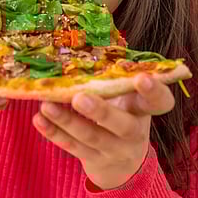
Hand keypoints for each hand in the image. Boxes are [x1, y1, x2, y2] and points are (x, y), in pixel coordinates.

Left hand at [32, 74, 174, 190]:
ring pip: (91, 138)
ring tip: (46, 105)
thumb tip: (95, 33)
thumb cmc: (123, 115)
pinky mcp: (91, 159)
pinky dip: (54, 133)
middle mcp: (132, 133)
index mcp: (143, 110)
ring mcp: (112, 150)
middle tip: (80, 98)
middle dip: (101, 112)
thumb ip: (117, 76)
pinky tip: (38, 119)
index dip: (154, 92)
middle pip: (122, 125)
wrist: (122, 164)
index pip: (159, 103)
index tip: (142, 78)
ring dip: (68, 121)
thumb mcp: (127, 98)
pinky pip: (71, 146)